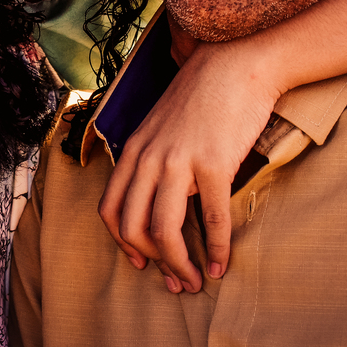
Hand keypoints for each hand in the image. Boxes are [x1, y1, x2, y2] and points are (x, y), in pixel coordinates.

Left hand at [97, 40, 282, 292]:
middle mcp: (149, 159)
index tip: (141, 263)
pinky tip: (220, 265)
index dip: (122, 243)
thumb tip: (160, 200)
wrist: (235, 64)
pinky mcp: (213, 164)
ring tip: (194, 282)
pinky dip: (215, 249)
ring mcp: (179, 162)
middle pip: (133, 227)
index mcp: (133, 151)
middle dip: (153, 263)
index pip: (111, 209)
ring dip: (178, 266)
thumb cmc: (202, 97)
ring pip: (164, 230)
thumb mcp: (161, 126)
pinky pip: (211, 218)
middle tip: (174, 283)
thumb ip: (153, 159)